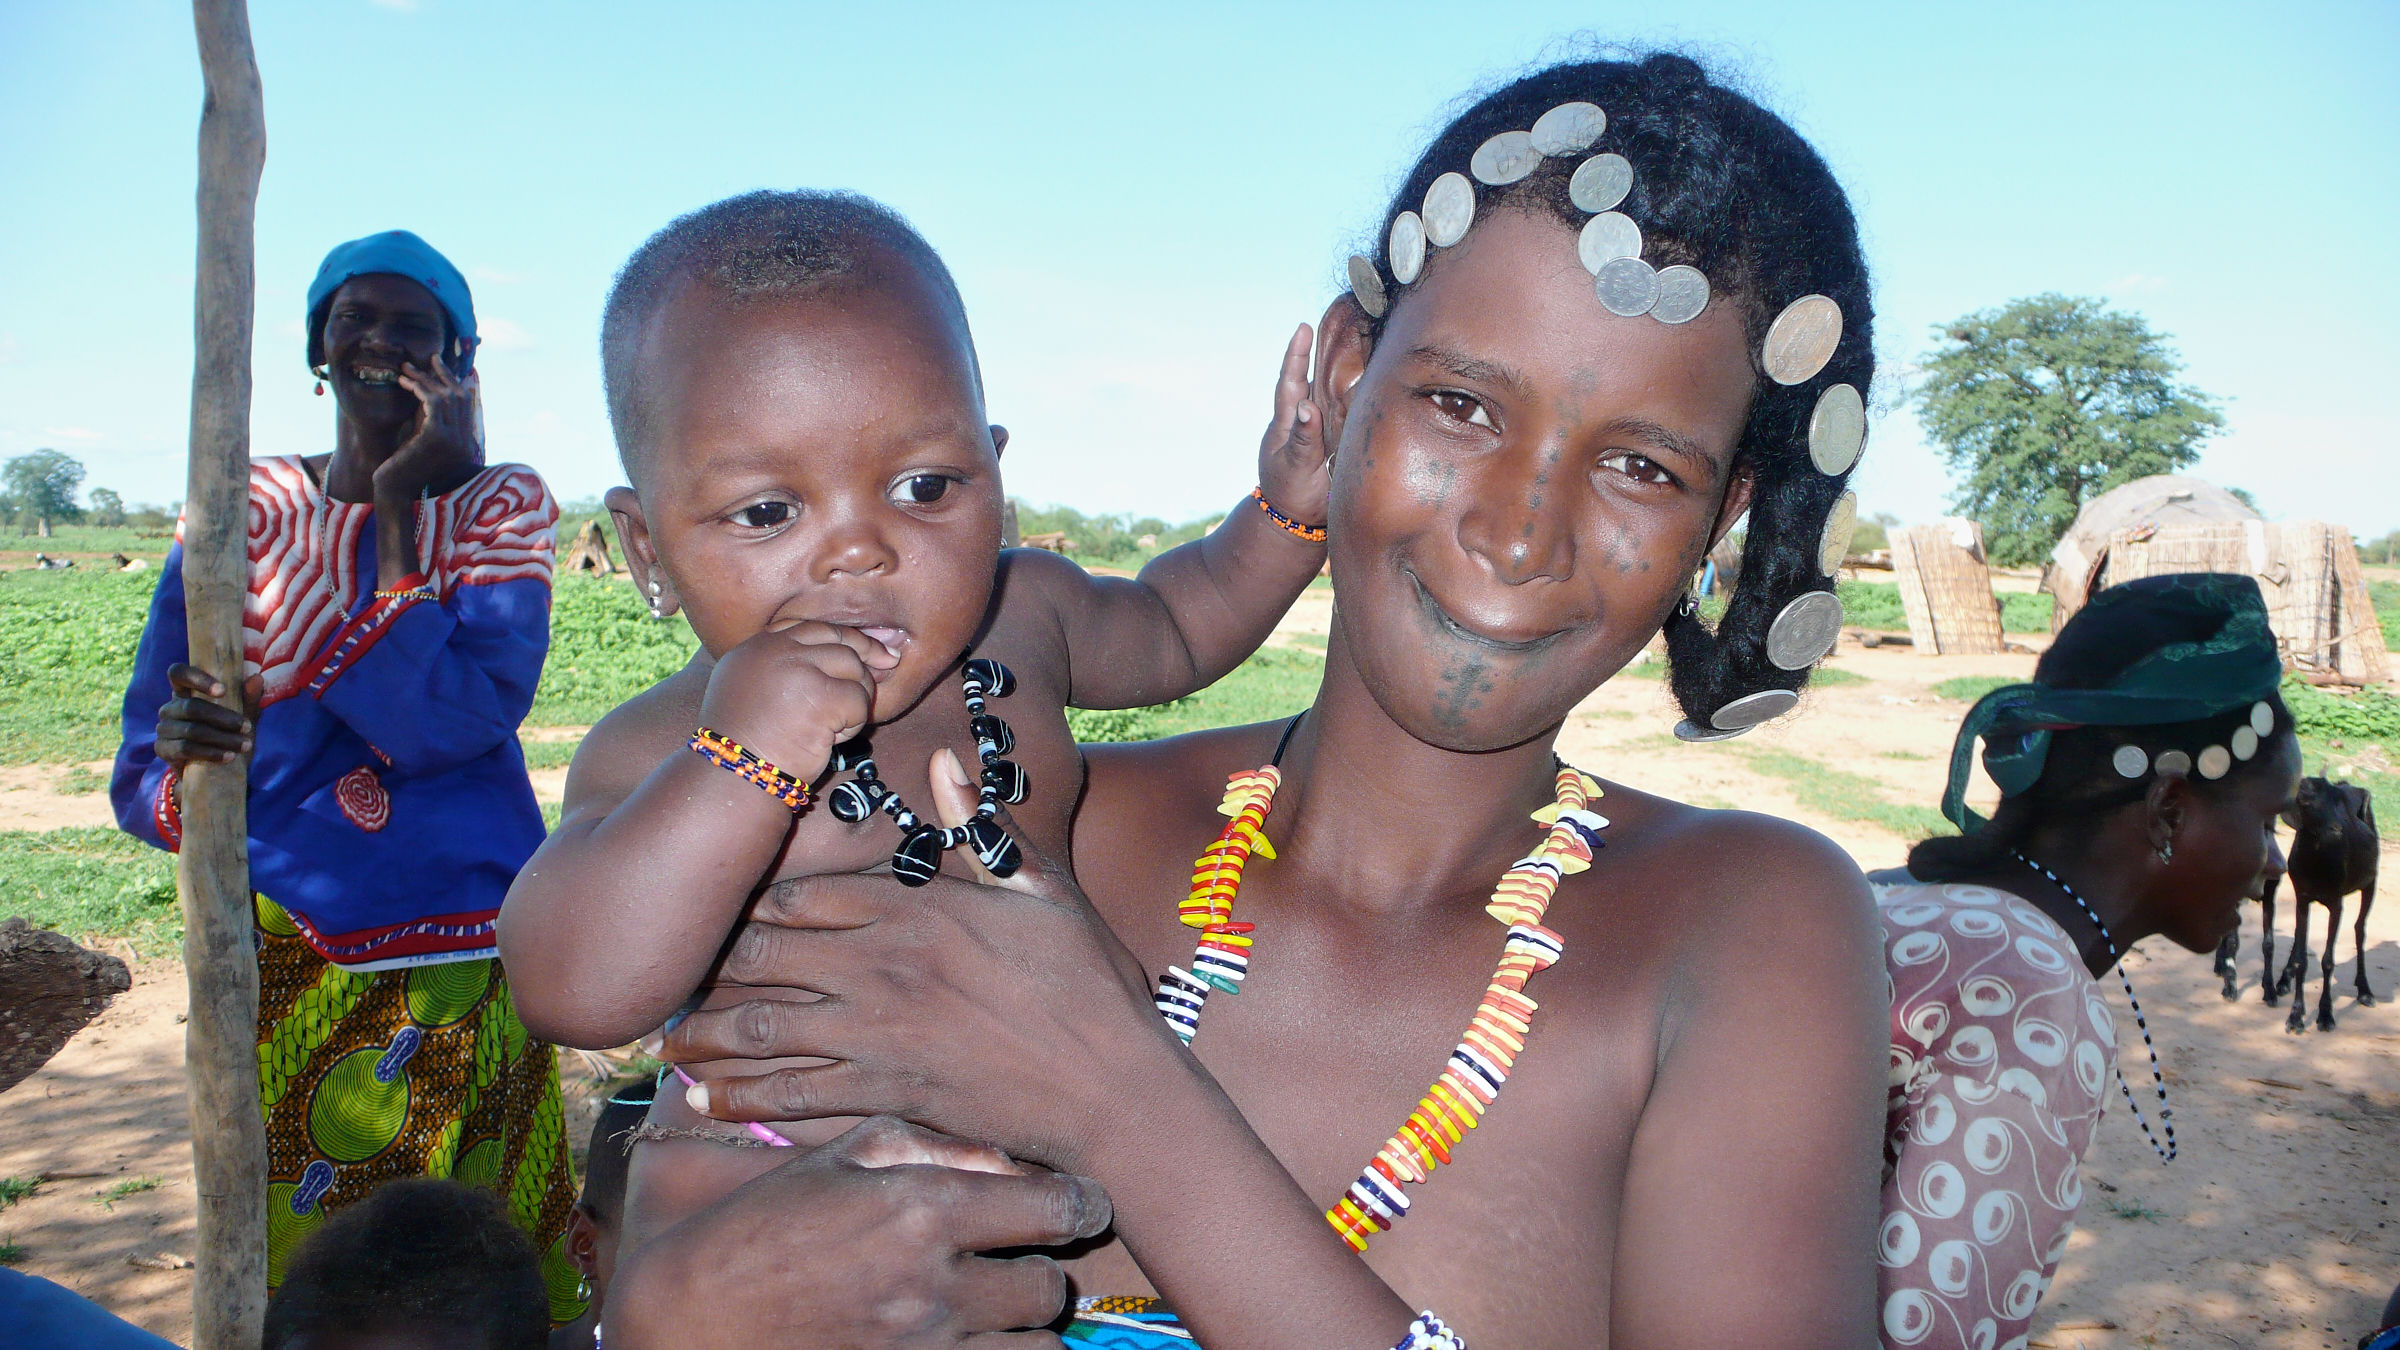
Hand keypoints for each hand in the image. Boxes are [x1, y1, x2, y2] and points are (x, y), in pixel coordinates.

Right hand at [154, 663, 250, 766]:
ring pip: (191, 730)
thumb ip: (249, 699)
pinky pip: (185, 749)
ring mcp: (163, 728)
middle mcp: (170, 707)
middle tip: (247, 727)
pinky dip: (211, 753)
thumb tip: (256, 678)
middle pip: (191, 707)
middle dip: (223, 718)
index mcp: (185, 692)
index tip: (223, 690)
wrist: (216, 770)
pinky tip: (229, 756)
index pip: (179, 673)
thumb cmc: (229, 734)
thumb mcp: (243, 716)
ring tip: (245, 745)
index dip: (197, 678)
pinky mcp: (162, 749)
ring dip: (222, 739)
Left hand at [372, 348, 482, 504]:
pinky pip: (433, 403)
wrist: (394, 488)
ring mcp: (454, 441)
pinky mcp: (438, 438)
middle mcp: (465, 443)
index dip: (455, 382)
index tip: (441, 366)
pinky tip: (405, 382)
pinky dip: (419, 388)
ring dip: (426, 379)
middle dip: (444, 374)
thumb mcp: (421, 436)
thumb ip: (430, 417)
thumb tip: (430, 388)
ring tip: (407, 368)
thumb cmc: (402, 465)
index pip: (467, 404)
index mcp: (465, 444)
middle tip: (429, 358)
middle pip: (460, 397)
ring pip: (446, 397)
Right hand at [604, 1115, 1109, 1349]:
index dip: (1077, 1204)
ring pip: (1036, 1348)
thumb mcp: (833, 1163)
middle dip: (1041, 1272)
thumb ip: (924, 1146)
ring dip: (1023, 1329)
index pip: (1053, 1208)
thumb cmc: (756, 1232)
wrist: (686, 1322)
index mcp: (921, 1211)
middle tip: (1016, 1264)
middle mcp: (934, 1286)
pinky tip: (971, 1343)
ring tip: (995, 1314)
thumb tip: (1002, 1154)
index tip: (1077, 1205)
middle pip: (1051, 1286)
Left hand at [661, 794, 1172, 1173]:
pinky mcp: (886, 1096)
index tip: (716, 901)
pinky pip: (794, 1095)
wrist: (1111, 1087)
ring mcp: (878, 1037)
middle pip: (764, 958)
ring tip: (665, 1041)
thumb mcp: (1042, 890)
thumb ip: (978, 829)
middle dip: (711, 966)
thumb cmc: (1087, 983)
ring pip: (764, 1029)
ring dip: (707, 1035)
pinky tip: (702, 1098)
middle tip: (671, 972)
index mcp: (916, 911)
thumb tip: (943, 757)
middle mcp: (882, 970)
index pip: (802, 895)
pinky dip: (741, 1096)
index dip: (749, 899)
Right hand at [697, 622, 899, 784]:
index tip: (864, 648)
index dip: (841, 637)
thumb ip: (781, 666)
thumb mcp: (748, 690)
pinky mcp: (820, 696)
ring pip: (854, 669)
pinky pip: (859, 701)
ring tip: (833, 727)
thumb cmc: (744, 743)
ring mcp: (798, 670)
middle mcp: (776, 650)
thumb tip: (839, 653)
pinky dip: (853, 724)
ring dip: (854, 699)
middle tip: (888, 663)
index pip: (810, 628)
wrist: (734, 777)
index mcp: (757, 646)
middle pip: (838, 642)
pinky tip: (830, 740)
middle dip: (866, 656)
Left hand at [1255, 322, 1328, 533]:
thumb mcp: (1294, 467)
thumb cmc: (1291, 494)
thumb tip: (1306, 406)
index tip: (1302, 329)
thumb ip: (1302, 439)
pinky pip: (1338, 411)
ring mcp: (1315, 431)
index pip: (1289, 383)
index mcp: (1286, 424)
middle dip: (1316, 352)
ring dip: (1334, 370)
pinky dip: (1347, 395)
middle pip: (1307, 379)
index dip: (1296, 356)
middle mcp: (1300, 421)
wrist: (1297, 522)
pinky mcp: (1330, 442)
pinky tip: (1364, 383)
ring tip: (1349, 343)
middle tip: (1328, 324)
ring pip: (1324, 394)